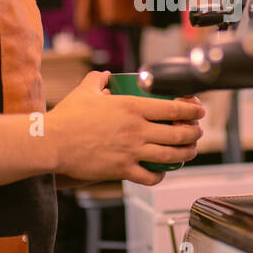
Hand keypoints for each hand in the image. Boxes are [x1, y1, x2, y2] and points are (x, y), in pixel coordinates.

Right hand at [46, 71, 205, 185]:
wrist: (52, 143)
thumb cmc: (67, 117)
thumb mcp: (85, 90)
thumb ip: (98, 80)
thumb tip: (105, 76)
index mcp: (132, 107)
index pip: (173, 107)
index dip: (192, 110)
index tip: (200, 111)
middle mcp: (137, 130)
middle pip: (178, 133)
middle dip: (194, 134)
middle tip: (197, 132)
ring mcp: (132, 151)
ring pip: (170, 156)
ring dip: (186, 154)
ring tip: (190, 152)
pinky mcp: (122, 170)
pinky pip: (150, 176)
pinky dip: (160, 175)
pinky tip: (161, 172)